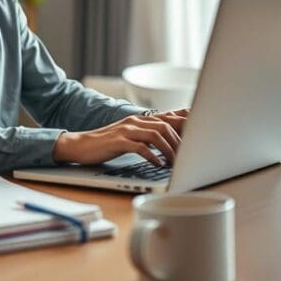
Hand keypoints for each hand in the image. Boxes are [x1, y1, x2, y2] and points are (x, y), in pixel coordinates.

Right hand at [52, 111, 187, 166]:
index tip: (200, 131)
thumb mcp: (129, 137)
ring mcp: (126, 130)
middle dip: (180, 141)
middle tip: (188, 156)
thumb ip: (146, 137)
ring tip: (174, 163)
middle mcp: (135, 121)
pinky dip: (152, 155)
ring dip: (168, 149)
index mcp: (140, 120)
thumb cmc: (106, 144)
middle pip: (166, 125)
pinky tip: (157, 164)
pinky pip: (140, 147)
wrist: (80, 145)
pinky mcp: (118, 141)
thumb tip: (167, 144)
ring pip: (156, 134)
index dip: (185, 122)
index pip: (168, 117)